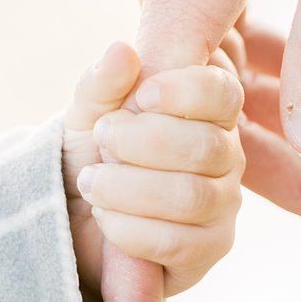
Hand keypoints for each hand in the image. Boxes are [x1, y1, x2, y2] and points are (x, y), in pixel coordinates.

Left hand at [62, 41, 244, 301]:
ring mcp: (223, 204)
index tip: (138, 96)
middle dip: (140, 143)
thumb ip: (102, 84)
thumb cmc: (93, 152)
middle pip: (206, 147)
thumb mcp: (87, 112)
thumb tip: (122, 53)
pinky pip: (181, 242)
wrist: (74, 215)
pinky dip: (131, 229)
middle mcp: (226, 155)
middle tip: (101, 139)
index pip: (223, 93)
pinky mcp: (208, 248)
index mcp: (207, 110)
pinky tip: (105, 216)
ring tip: (92, 182)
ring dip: (128, 188)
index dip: (182, 93)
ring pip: (191, 197)